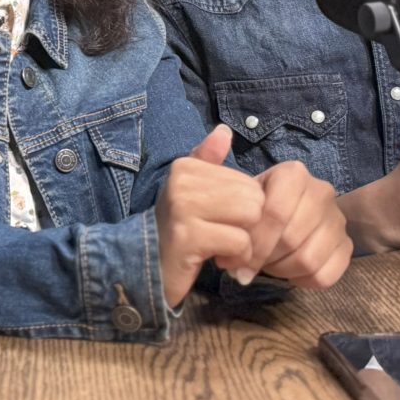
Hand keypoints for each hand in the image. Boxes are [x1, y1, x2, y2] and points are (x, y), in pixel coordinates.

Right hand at [154, 125, 265, 306]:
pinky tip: (220, 260)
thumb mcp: (192, 191)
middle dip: (248, 225)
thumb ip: (208, 161)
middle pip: (253, 198)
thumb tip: (224, 131)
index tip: (221, 222)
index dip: (244, 208)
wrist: (146, 268)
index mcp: (185, 167)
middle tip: (226, 237)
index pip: (248, 182)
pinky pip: (239, 242)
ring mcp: (182, 208)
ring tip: (223, 248)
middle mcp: (181, 182)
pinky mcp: (187, 237)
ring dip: (245, 241)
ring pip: (250, 217)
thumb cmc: (178, 230)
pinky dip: (237, 257)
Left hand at [241, 162, 351, 289]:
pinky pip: (325, 276)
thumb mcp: (244, 199)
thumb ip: (233, 219)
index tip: (234, 261)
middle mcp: (322, 191)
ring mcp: (338, 219)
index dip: (254, 243)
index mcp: (294, 174)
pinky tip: (289, 272)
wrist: (293, 204)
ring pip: (309, 260)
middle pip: (291, 239)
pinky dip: (302, 282)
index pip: (276, 213)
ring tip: (268, 265)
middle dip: (264, 258)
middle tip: (249, 264)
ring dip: (282, 270)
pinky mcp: (347, 245)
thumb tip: (228, 260)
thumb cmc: (260, 202)